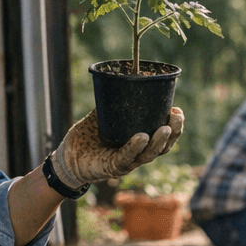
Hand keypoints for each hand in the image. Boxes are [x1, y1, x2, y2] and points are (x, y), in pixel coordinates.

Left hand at [49, 107, 183, 187]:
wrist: (68, 156)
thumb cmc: (88, 136)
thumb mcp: (104, 115)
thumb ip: (115, 102)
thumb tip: (124, 79)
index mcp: (140, 142)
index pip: (164, 136)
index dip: (174, 126)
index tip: (177, 110)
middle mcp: (138, 153)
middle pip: (163, 147)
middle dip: (174, 133)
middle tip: (177, 117)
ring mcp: (127, 162)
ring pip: (149, 154)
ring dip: (159, 142)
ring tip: (165, 128)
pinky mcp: (113, 167)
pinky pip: (126, 157)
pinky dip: (134, 147)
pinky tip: (141, 137)